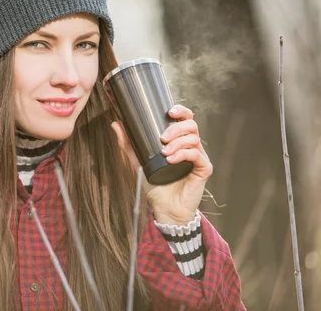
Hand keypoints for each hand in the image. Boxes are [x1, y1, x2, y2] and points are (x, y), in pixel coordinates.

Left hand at [111, 105, 212, 225]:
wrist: (165, 208)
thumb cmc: (156, 185)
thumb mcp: (138, 161)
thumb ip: (128, 144)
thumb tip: (116, 124)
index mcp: (179, 141)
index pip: (185, 119)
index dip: (180, 111)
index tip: (169, 112)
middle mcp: (191, 146)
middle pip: (191, 125)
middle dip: (176, 127)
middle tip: (162, 138)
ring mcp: (199, 157)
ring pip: (194, 138)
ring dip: (177, 142)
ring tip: (164, 152)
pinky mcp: (204, 169)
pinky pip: (197, 155)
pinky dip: (183, 154)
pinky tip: (171, 160)